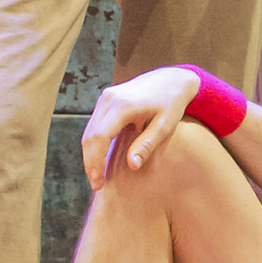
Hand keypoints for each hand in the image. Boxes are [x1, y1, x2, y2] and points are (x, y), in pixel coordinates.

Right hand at [78, 65, 205, 188]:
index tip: (99, 183)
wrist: (172, 78)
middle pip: (89, 136)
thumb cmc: (172, 102)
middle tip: (96, 185)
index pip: (99, 138)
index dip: (95, 163)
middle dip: (89, 163)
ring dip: (89, 154)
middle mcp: (109, 99)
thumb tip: (132, 165)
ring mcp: (105, 97)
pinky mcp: (106, 99)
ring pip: (88, 131)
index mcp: (123, 105)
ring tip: (96, 176)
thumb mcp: (165, 125)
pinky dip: (94, 143)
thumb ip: (147, 144)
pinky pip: (94, 124)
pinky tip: (100, 159)